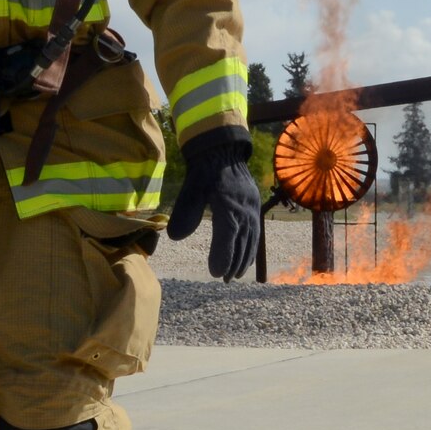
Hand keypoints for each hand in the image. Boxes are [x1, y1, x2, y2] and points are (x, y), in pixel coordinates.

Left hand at [166, 129, 260, 279]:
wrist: (223, 150)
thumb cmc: (204, 170)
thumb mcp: (191, 188)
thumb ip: (185, 212)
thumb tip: (175, 236)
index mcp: (228, 206)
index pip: (227, 237)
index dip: (223, 256)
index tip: (215, 273)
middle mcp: (244, 210)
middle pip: (242, 243)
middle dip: (233, 263)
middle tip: (224, 279)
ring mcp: (252, 209)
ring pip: (251, 240)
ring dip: (243, 259)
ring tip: (235, 274)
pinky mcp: (254, 207)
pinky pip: (256, 232)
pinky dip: (251, 248)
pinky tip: (246, 258)